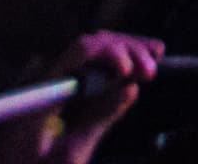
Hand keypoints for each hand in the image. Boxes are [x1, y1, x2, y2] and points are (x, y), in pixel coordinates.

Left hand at [0, 32, 162, 163]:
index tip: (133, 72)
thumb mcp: (68, 156)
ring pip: (92, 52)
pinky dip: (113, 66)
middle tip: (154, 69)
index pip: (81, 50)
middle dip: (126, 50)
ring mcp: (49, 84)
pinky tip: (135, 68)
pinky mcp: (55, 95)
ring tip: (155, 60)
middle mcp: (44, 78)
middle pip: (90, 46)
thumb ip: (99, 120)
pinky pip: (87, 69)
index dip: (113, 53)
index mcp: (41, 89)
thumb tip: (131, 89)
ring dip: (125, 53)